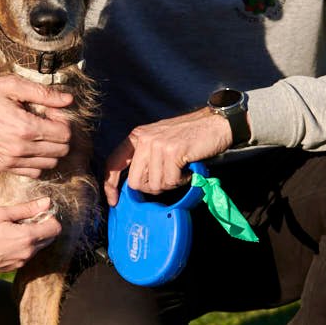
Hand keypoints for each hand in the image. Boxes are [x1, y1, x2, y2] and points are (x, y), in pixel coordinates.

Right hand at [0, 77, 73, 177]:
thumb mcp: (12, 86)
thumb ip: (43, 93)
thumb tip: (68, 100)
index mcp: (25, 127)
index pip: (64, 134)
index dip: (63, 121)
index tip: (52, 112)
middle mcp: (20, 148)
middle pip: (60, 150)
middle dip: (60, 135)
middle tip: (47, 121)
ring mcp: (10, 161)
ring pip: (50, 164)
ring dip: (51, 149)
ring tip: (39, 133)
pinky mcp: (2, 167)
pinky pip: (33, 172)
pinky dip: (38, 162)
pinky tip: (30, 146)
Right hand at [0, 197, 61, 275]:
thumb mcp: (0, 214)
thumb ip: (26, 209)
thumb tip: (47, 202)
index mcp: (26, 237)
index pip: (55, 228)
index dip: (49, 217)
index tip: (36, 211)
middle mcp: (28, 252)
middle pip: (50, 238)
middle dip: (43, 226)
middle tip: (24, 218)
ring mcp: (21, 262)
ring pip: (39, 247)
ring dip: (34, 236)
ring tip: (13, 228)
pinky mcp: (14, 267)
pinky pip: (28, 254)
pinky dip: (25, 245)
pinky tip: (7, 239)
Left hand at [102, 109, 233, 204]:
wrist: (215, 124)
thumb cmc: (189, 137)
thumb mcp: (159, 142)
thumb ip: (145, 159)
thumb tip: (135, 186)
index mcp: (137, 137)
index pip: (114, 162)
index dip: (110, 184)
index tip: (114, 201)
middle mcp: (143, 139)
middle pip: (136, 182)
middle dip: (153, 188)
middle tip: (169, 179)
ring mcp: (157, 145)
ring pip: (155, 184)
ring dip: (171, 183)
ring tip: (181, 170)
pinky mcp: (172, 151)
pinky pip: (171, 181)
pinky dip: (182, 181)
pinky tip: (188, 169)